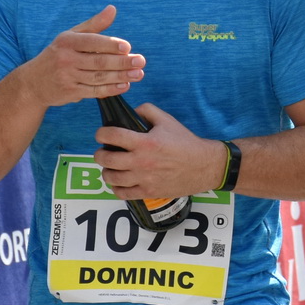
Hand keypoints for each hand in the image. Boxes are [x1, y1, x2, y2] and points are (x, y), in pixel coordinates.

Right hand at [25, 5, 144, 107]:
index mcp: (67, 41)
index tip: (128, 47)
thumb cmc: (58, 54)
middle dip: (122, 62)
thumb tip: (112, 9)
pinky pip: (94, 91)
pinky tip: (125, 85)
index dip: (110, 45)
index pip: (92, 42)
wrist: (33, 83)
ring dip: (121, 76)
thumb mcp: (71, 36)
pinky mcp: (70, 92)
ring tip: (138, 74)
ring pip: (98, 77)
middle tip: (141, 61)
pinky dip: (111, 89)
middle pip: (98, 61)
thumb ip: (94, 25)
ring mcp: (67, 77)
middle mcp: (65, 59)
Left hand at [94, 102, 224, 199]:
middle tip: (104, 151)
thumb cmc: (186, 143)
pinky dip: (116, 187)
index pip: (111, 136)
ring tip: (111, 167)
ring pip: (110, 177)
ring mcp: (143, 179)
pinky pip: (121, 193)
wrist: (203, 166)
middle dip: (100, 153)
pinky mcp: (147, 192)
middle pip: (106, 158)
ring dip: (106, 170)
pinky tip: (120, 181)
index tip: (102, 134)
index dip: (101, 133)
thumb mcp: (168, 120)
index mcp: (145, 142)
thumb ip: (147, 111)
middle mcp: (141, 161)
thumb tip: (130, 113)